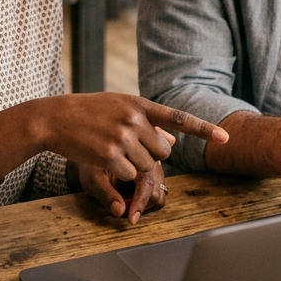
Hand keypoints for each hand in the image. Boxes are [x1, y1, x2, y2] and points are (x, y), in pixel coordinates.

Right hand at [36, 94, 225, 182]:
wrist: (54, 118)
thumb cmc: (88, 112)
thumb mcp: (119, 108)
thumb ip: (147, 121)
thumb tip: (174, 138)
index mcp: (139, 104)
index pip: (179, 117)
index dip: (204, 129)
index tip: (226, 138)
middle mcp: (134, 119)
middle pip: (163, 151)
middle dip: (151, 155)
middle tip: (129, 148)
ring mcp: (122, 138)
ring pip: (147, 166)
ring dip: (133, 166)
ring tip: (111, 149)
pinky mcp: (110, 156)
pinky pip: (129, 176)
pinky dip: (119, 174)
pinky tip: (103, 159)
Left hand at [75, 161, 168, 224]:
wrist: (95, 152)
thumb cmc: (92, 165)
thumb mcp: (92, 178)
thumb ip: (106, 194)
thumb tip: (120, 212)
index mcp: (137, 156)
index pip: (147, 184)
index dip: (140, 204)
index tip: (132, 220)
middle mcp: (151, 160)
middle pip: (156, 192)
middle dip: (140, 205)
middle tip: (119, 206)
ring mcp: (155, 166)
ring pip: (158, 194)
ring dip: (143, 203)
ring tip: (122, 199)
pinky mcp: (155, 173)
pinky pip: (157, 191)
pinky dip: (145, 198)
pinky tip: (129, 195)